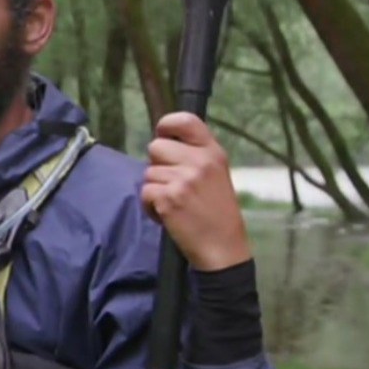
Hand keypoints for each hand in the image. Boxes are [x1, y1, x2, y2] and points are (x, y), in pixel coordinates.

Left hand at [141, 112, 251, 270]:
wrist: (223, 247)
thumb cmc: (217, 213)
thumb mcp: (216, 175)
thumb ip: (195, 156)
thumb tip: (162, 142)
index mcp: (213, 152)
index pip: (186, 121)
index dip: (167, 124)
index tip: (163, 134)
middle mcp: (199, 161)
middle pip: (156, 147)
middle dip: (158, 165)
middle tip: (172, 184)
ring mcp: (183, 179)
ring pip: (148, 173)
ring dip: (154, 189)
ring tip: (175, 204)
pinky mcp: (169, 198)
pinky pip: (145, 192)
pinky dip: (150, 206)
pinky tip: (168, 215)